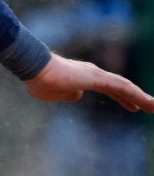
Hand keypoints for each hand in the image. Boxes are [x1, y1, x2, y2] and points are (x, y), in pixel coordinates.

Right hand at [23, 53, 153, 110]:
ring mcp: (96, 75)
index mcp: (84, 78)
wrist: (33, 68)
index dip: (123, 97)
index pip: (110, 88)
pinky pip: (121, 88)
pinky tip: (148, 103)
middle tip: (150, 107)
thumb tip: (76, 96)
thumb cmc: (39, 80)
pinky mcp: (97, 78)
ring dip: (142, 98)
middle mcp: (94, 73)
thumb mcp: (54, 94)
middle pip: (120, 86)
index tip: (134, 107)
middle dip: (136, 98)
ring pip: (124, 87)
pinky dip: (137, 96)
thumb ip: (67, 94)